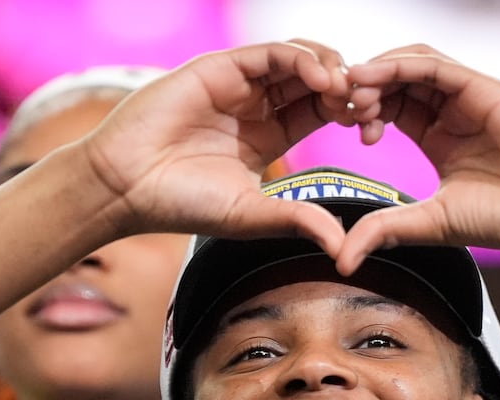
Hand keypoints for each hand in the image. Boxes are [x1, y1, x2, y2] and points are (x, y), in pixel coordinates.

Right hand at [81, 40, 379, 256]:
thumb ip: (297, 220)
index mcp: (271, 134)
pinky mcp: (219, 67)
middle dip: (349, 87)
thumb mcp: (252, 215)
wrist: (127, 187)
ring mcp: (239, 82)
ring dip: (330, 69)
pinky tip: (321, 81)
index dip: (351, 113)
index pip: (322, 110)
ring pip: (298, 58)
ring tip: (348, 91)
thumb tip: (343, 247)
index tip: (372, 131)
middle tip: (370, 106)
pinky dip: (300, 60)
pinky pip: (269, 52)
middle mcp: (258, 104)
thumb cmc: (181, 204)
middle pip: (317, 79)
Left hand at [338, 46, 499, 270]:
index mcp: (439, 137)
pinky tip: (375, 76)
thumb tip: (343, 258)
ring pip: (414, 64)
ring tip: (354, 89)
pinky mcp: (485, 89)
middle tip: (342, 105)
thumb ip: (385, 229)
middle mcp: (453, 111)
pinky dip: (401, 65)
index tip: (345, 128)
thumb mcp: (429, 222)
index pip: (392, 106)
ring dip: (378, 71)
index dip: (364, 110)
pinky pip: (436, 66)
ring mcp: (470, 97)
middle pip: (398, 80)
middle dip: (365, 88)